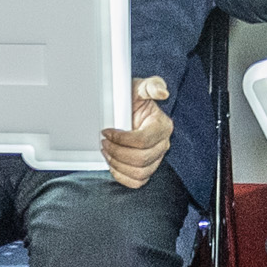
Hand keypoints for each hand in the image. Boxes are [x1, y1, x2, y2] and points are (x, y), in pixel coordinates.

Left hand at [102, 77, 173, 191]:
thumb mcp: (140, 87)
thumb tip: (163, 92)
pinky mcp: (147, 168)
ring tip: (106, 152)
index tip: (107, 132)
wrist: (128, 109)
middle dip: (117, 152)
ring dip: (118, 164)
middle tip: (103, 142)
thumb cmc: (133, 98)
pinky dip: (123, 177)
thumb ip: (152, 85)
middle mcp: (162, 144)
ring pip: (140, 172)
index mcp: (162, 125)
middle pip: (141, 159)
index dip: (122, 139)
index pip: (143, 140)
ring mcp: (156, 158)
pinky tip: (113, 165)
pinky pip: (138, 181)